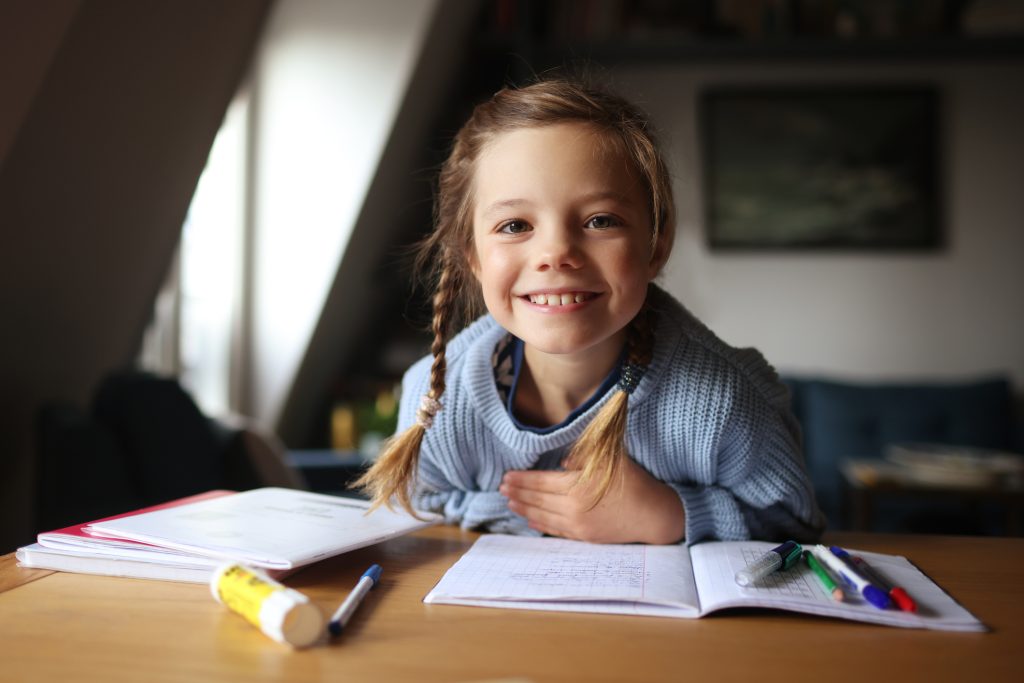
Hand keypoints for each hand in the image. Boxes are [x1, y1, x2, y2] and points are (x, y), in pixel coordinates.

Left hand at [499, 458, 684, 543]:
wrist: (653, 514)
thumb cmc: (633, 482)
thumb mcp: (610, 459)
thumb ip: (584, 456)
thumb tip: (563, 460)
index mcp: (577, 486)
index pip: (541, 482)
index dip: (522, 479)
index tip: (507, 476)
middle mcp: (573, 508)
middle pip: (538, 500)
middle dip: (518, 493)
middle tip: (501, 488)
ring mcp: (578, 525)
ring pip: (543, 516)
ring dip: (524, 509)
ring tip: (509, 502)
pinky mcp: (584, 537)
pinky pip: (555, 530)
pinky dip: (539, 524)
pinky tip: (529, 519)